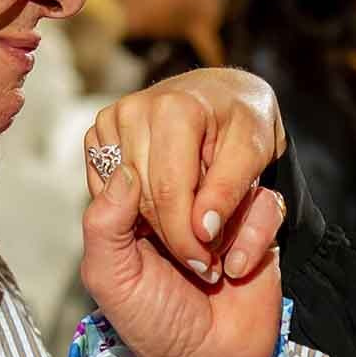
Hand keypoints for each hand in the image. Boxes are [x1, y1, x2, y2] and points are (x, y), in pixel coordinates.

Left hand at [80, 161, 284, 356]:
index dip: (147, 181)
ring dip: (221, 224)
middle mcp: (181, 200)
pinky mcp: (258, 224)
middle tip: (183, 251)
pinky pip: (266, 202)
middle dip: (188, 207)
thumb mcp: (110, 277)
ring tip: (207, 266)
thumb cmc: (152, 323)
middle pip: (191, 159)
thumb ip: (104, 223)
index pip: (139, 159)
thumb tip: (125, 172)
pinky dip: (252, 237)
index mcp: (136, 207)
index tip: (148, 222)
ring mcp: (222, 210)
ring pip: (231, 175)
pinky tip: (235, 269)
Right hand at [83, 69, 285, 280]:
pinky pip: (108, 189)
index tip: (208, 264)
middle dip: (173, 237)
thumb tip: (203, 229)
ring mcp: (112, 120)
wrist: (222, 92)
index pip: (170, 194)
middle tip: (203, 257)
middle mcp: (134, 110)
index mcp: (174, 110)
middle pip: (144, 199)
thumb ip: (229, 191)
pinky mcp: (100, 132)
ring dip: (155, 225)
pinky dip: (135, 208)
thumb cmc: (243, 123)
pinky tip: (164, 207)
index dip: (187, 238)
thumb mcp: (254, 153)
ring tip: (188, 229)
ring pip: (124, 199)